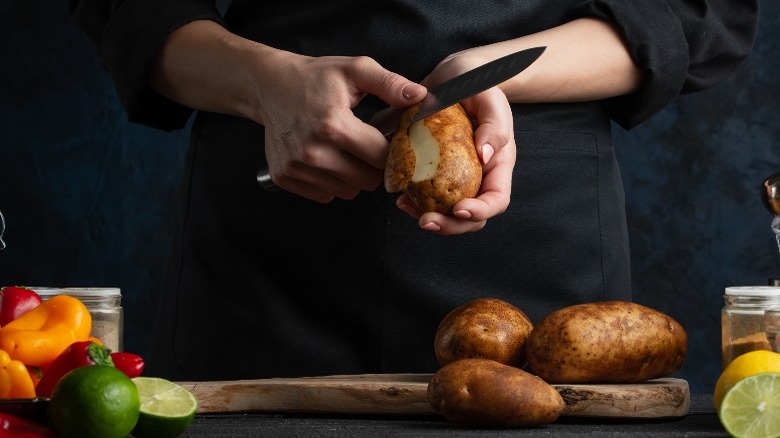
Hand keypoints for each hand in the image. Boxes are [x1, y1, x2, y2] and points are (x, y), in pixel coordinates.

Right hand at [254, 54, 425, 201]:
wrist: (270, 86)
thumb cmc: (315, 78)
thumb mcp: (355, 70)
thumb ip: (390, 84)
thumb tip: (419, 96)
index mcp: (334, 125)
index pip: (381, 158)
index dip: (391, 151)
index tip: (387, 141)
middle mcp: (313, 151)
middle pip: (367, 181)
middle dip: (373, 166)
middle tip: (365, 146)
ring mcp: (296, 167)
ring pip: (347, 192)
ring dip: (352, 176)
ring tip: (343, 150)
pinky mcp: (285, 177)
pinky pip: (325, 195)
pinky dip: (331, 182)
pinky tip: (326, 159)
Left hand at [395, 54, 515, 234]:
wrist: (452, 76)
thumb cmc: (476, 83)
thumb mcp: (489, 96)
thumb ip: (493, 124)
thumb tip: (485, 155)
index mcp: (497, 164)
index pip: (496, 200)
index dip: (480, 211)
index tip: (459, 209)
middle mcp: (478, 177)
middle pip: (470, 218)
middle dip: (449, 226)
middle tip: (425, 221)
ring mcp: (455, 178)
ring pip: (446, 213)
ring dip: (427, 218)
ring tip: (405, 207)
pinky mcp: (434, 173)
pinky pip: (426, 197)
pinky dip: (413, 202)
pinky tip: (399, 196)